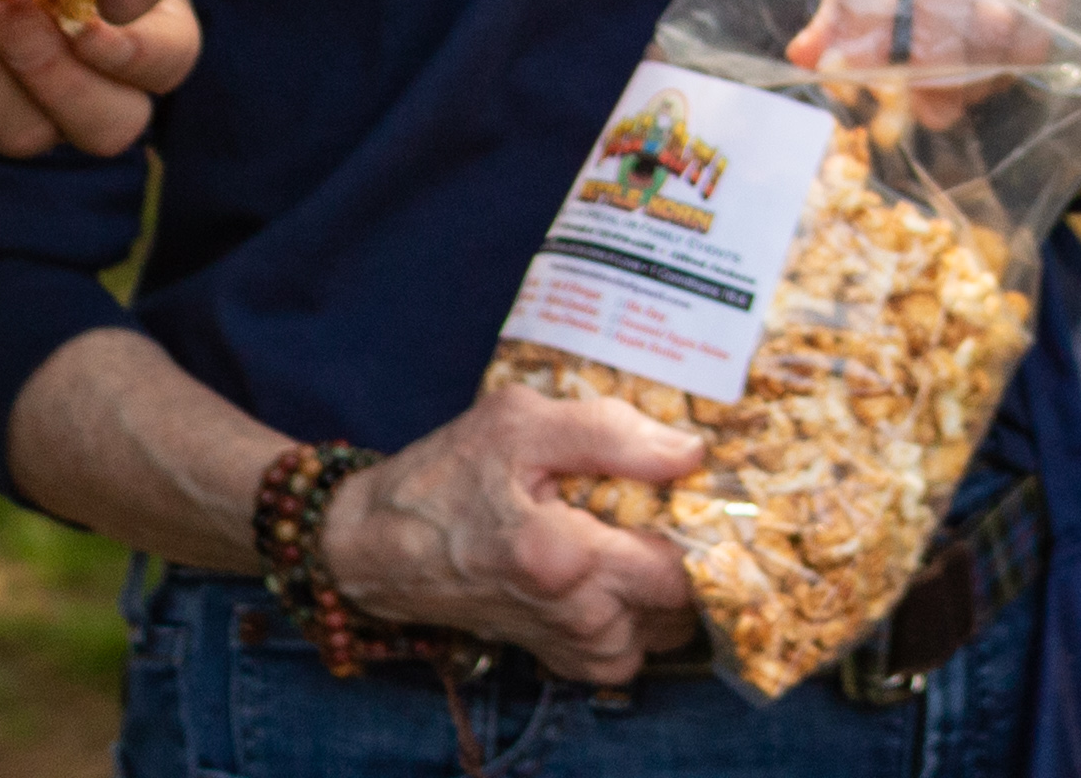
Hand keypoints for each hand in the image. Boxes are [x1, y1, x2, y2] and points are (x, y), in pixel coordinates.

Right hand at [328, 383, 705, 681]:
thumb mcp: (520, 424)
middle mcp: (572, 615)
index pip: (680, 568)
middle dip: (691, 558)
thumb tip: (691, 452)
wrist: (377, 546)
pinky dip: (632, 619)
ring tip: (636, 536)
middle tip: (672, 508)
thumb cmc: (444, 476)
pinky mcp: (554, 656)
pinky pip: (623, 654)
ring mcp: (564, 644)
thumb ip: (611, 432)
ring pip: (658, 632)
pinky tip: (610, 572)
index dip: (704, 530)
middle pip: (680, 605)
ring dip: (662, 590)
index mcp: (565, 557)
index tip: (703, 494)